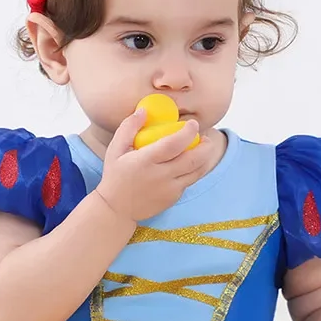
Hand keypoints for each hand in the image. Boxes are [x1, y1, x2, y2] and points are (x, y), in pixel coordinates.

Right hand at [97, 108, 212, 221]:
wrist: (116, 209)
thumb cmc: (115, 176)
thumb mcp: (115, 149)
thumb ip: (128, 127)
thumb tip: (144, 111)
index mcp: (145, 161)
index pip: (173, 144)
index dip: (188, 132)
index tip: (193, 124)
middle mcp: (161, 176)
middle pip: (193, 159)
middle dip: (205, 146)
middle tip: (205, 136)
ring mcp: (170, 189)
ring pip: (197, 172)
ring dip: (205, 158)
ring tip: (203, 147)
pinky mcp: (174, 198)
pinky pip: (189, 181)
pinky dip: (193, 170)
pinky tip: (189, 162)